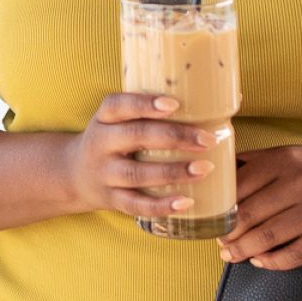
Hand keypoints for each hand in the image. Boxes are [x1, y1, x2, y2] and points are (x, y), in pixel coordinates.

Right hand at [65, 92, 217, 219]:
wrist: (72, 173)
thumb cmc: (113, 139)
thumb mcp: (118, 119)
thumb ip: (154, 110)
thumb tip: (229, 95)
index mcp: (104, 118)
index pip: (119, 105)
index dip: (144, 104)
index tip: (174, 104)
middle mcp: (101, 144)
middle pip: (135, 137)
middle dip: (174, 137)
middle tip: (208, 139)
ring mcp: (105, 174)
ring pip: (138, 174)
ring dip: (173, 172)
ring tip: (204, 168)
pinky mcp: (111, 200)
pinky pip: (136, 205)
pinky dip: (161, 205)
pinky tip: (186, 202)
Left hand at [218, 145, 301, 269]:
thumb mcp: (293, 154)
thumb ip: (257, 161)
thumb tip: (219, 172)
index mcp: (286, 159)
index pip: (241, 185)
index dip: (221, 206)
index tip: (211, 218)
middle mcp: (301, 182)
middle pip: (252, 213)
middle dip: (229, 233)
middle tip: (218, 241)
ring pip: (270, 236)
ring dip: (245, 250)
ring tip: (230, 255)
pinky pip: (297, 253)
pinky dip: (274, 261)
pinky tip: (260, 261)